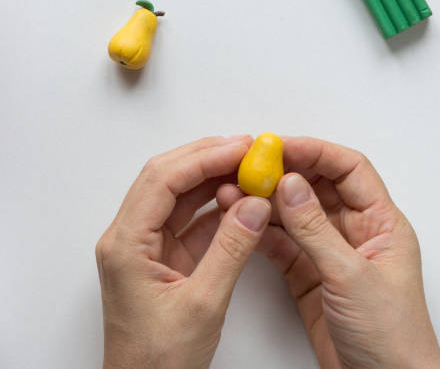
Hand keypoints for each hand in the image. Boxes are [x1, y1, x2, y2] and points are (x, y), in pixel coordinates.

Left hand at [96, 135, 271, 368]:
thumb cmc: (158, 359)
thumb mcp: (203, 304)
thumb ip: (231, 250)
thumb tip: (255, 205)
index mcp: (127, 245)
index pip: (163, 181)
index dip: (203, 158)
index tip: (240, 148)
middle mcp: (131, 239)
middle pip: (167, 179)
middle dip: (207, 158)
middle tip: (247, 149)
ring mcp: (148, 247)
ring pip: (179, 196)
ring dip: (213, 179)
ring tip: (248, 168)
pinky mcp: (166, 258)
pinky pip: (191, 220)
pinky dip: (217, 207)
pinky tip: (240, 200)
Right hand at [218, 138, 439, 368]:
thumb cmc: (392, 336)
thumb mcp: (352, 276)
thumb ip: (316, 230)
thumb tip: (290, 187)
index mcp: (381, 224)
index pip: (350, 170)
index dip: (316, 152)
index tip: (282, 146)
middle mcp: (356, 232)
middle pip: (320, 187)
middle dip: (287, 173)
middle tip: (254, 165)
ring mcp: (331, 253)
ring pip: (297, 215)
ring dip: (270, 202)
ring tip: (240, 190)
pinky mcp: (310, 275)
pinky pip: (285, 244)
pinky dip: (264, 232)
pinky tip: (245, 221)